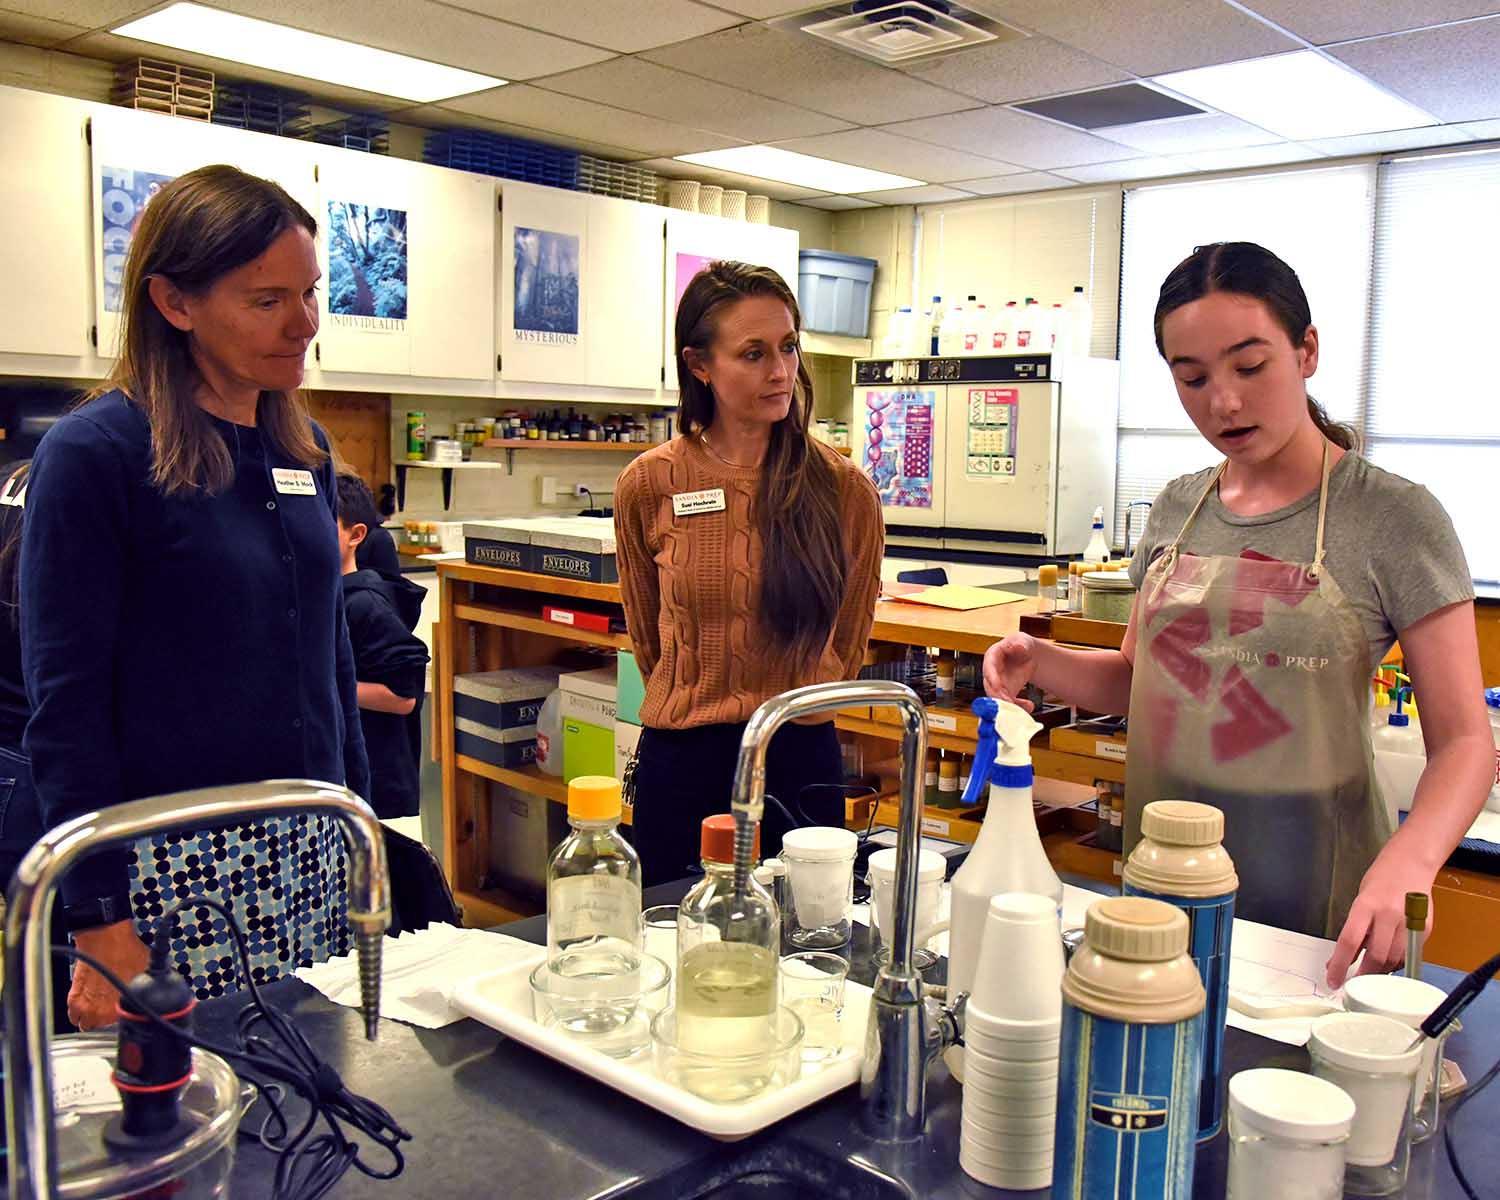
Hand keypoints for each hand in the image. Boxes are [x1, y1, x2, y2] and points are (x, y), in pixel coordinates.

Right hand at [68, 920, 149, 1030]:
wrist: (107, 938)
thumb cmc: (126, 952)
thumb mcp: (147, 974)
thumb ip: (147, 992)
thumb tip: (155, 995)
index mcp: (122, 1009)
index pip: (125, 1028)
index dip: (127, 1020)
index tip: (126, 1015)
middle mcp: (101, 1013)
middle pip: (103, 1029)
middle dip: (107, 1021)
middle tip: (111, 1009)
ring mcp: (85, 1008)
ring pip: (87, 1025)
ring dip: (92, 1019)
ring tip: (99, 1007)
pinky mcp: (72, 1000)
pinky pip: (73, 1016)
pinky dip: (79, 1012)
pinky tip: (87, 1003)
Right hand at [982, 634, 1038, 710]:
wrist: (1025, 655)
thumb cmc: (1020, 645)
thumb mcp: (1023, 641)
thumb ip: (1021, 644)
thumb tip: (1019, 646)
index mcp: (992, 657)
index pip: (989, 668)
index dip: (992, 678)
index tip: (998, 687)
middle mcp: (991, 673)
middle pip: (991, 687)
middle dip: (1000, 697)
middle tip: (1011, 704)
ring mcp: (998, 684)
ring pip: (999, 698)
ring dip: (1010, 705)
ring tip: (1024, 707)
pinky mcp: (1006, 693)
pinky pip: (1009, 703)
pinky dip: (1018, 707)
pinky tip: (1029, 706)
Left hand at [1325, 851, 1434, 988]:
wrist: (1411, 863)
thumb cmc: (1380, 879)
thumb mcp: (1361, 901)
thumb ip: (1356, 928)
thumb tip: (1344, 956)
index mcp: (1366, 906)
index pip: (1349, 942)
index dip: (1340, 965)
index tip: (1333, 980)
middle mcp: (1388, 915)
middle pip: (1375, 956)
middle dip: (1364, 975)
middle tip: (1355, 983)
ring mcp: (1409, 923)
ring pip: (1394, 959)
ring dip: (1381, 971)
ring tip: (1371, 972)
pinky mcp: (1425, 929)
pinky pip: (1408, 954)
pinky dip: (1397, 962)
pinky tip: (1389, 961)